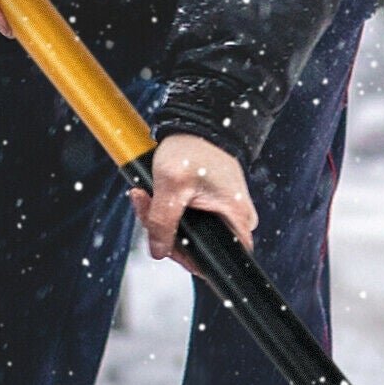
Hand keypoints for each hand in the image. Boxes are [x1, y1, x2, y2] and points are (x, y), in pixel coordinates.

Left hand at [130, 134, 256, 273]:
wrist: (197, 123)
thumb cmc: (192, 148)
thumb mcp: (170, 187)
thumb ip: (162, 223)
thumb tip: (158, 252)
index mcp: (237, 218)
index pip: (219, 261)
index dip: (188, 258)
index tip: (164, 242)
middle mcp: (236, 219)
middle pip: (198, 248)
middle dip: (165, 232)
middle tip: (146, 207)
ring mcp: (224, 212)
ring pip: (188, 234)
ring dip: (162, 220)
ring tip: (145, 196)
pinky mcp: (213, 206)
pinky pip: (188, 220)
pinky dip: (167, 211)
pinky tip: (154, 195)